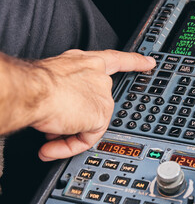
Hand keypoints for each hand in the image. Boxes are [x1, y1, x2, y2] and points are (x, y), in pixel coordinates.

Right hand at [30, 49, 155, 160]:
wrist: (32, 90)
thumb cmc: (35, 82)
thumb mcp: (54, 77)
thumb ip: (67, 90)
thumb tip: (63, 110)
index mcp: (86, 63)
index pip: (116, 60)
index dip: (134, 62)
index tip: (149, 63)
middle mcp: (97, 77)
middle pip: (97, 103)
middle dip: (74, 118)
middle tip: (53, 125)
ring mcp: (101, 96)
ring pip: (90, 123)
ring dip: (66, 133)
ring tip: (47, 133)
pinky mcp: (101, 114)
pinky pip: (88, 138)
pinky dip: (69, 146)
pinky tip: (51, 146)